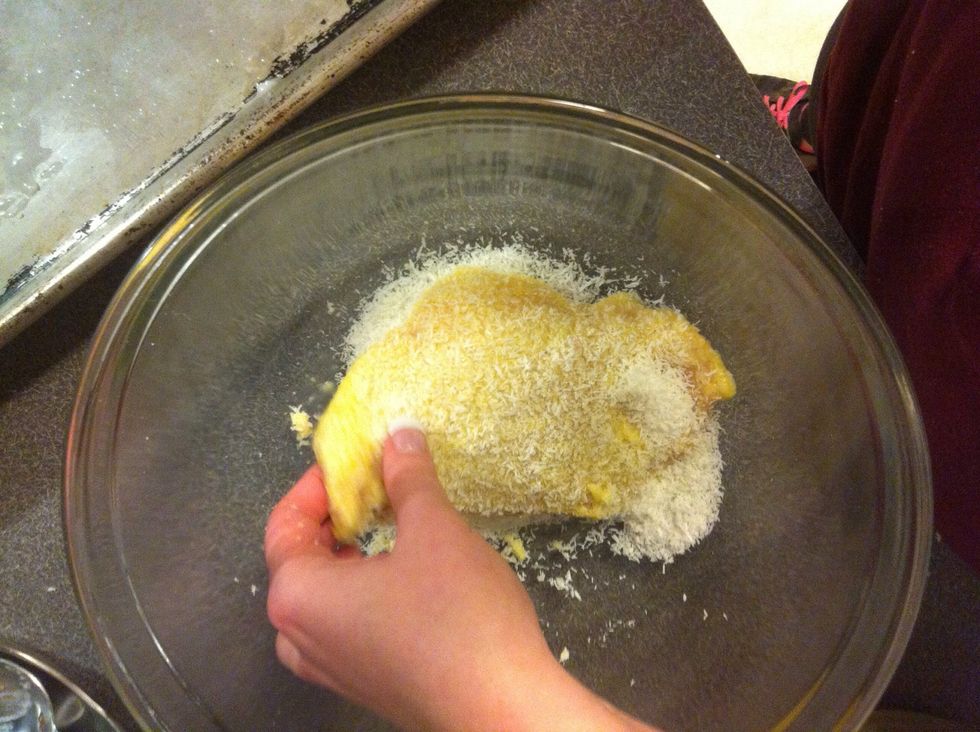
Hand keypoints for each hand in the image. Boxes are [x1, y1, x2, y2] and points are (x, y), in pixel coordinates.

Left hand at [265, 427, 654, 730]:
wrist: (502, 709)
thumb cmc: (459, 616)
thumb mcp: (433, 530)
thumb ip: (408, 479)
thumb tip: (399, 436)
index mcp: (298, 595)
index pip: (285, 523)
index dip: (318, 483)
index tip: (359, 460)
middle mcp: (299, 636)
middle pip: (298, 559)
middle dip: (335, 516)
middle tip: (379, 488)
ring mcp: (330, 667)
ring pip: (321, 595)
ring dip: (348, 556)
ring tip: (390, 528)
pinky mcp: (363, 683)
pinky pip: (344, 625)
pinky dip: (362, 591)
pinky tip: (406, 577)